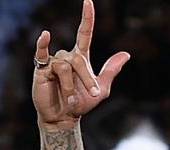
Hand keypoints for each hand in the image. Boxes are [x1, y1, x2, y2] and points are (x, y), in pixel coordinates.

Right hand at [33, 0, 129, 127]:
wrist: (65, 118)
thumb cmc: (81, 103)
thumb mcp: (101, 89)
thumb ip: (111, 70)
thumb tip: (126, 54)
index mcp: (81, 58)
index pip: (84, 33)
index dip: (87, 18)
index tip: (88, 2)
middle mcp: (66, 57)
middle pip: (78, 59)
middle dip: (87, 78)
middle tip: (91, 94)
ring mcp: (54, 62)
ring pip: (66, 65)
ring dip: (71, 84)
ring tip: (71, 99)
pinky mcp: (42, 68)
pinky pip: (42, 53)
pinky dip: (43, 44)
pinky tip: (45, 35)